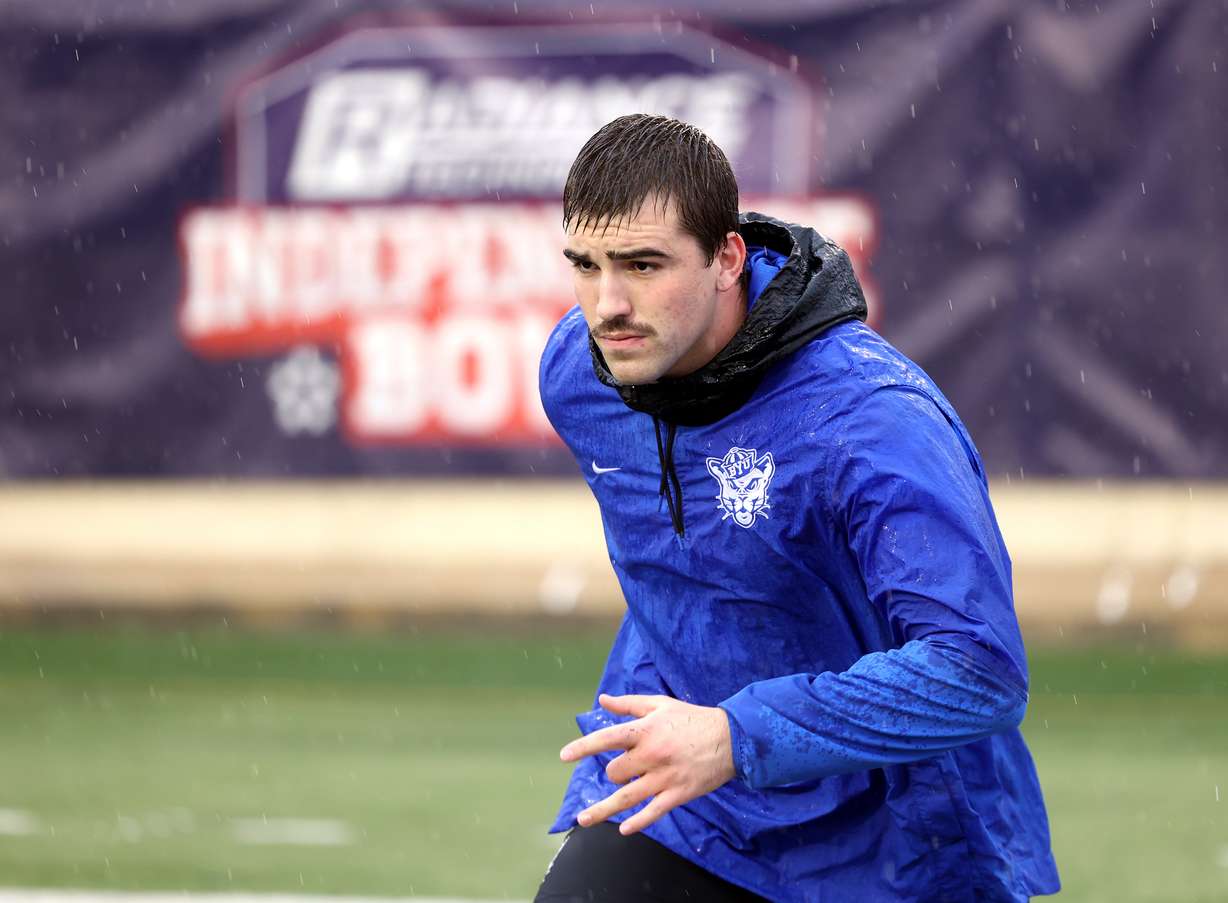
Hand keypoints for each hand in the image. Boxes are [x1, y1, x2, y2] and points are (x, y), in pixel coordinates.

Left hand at [559, 693, 735, 834]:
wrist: (732, 738)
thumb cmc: (692, 718)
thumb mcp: (661, 704)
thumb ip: (630, 704)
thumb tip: (603, 700)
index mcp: (646, 730)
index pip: (607, 738)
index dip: (583, 747)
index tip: (564, 756)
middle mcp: (651, 755)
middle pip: (616, 772)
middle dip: (614, 773)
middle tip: (625, 769)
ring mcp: (664, 777)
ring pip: (626, 797)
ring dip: (602, 810)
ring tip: (582, 820)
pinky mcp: (678, 794)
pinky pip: (652, 812)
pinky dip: (637, 823)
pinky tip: (623, 829)